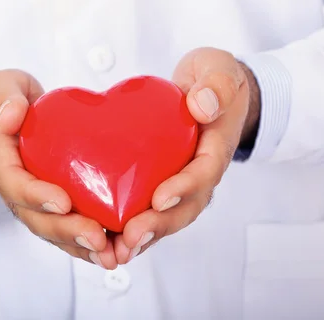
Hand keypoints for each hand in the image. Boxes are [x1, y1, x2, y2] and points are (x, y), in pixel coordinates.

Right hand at [0, 70, 117, 268]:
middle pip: (37, 218)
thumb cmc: (4, 104)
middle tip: (97, 238)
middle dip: (67, 231)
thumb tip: (11, 117)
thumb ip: (4, 98)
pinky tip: (117, 252)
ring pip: (55, 231)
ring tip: (113, 256)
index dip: (36, 196)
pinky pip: (69, 228)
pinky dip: (90, 245)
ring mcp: (35, 200)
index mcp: (2, 160)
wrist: (4, 121)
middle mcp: (17, 188)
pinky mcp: (54, 204)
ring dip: (83, 247)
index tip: (62, 202)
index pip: (14, 183)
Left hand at [114, 48, 259, 263]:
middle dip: (158, 226)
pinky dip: (128, 229)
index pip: (203, 173)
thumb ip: (215, 85)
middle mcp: (199, 173)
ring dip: (141, 238)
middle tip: (131, 238)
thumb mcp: (219, 71)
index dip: (183, 188)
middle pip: (183, 209)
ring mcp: (180, 183)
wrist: (207, 94)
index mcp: (214, 147)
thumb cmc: (212, 81)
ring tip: (114, 252)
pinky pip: (147, 211)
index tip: (160, 199)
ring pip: (164, 218)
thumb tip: (202, 105)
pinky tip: (104, 241)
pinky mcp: (160, 184)